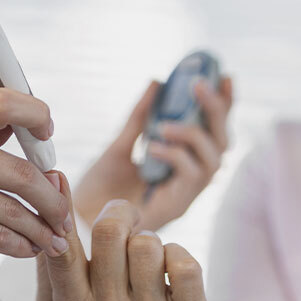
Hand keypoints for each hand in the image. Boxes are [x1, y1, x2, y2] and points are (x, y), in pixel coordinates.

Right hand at [0, 88, 71, 257]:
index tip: (49, 134)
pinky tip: (31, 248)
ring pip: (14, 210)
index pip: (1, 104)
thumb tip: (32, 126)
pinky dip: (22, 245)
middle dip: (51, 198)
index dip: (35, 114)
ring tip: (55, 237)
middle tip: (64, 214)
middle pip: (20, 172)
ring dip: (42, 228)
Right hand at [37, 174, 209, 300]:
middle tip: (128, 222)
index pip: (61, 252)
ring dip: (152, 241)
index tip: (57, 175)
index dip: (60, 208)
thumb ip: (50, 272)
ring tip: (149, 260)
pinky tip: (172, 272)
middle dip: (123, 214)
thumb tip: (45, 216)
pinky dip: (179, 255)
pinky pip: (184, 261)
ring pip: (149, 243)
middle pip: (111, 231)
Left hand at [75, 76, 233, 230]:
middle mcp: (191, 180)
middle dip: (216, 110)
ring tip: (163, 125)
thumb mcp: (121, 146)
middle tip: (198, 85)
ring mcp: (186, 196)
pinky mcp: (176, 209)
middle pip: (223, 143)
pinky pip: (192, 178)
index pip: (214, 130)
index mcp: (183, 164)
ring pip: (214, 161)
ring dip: (193, 135)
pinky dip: (176, 156)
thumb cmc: (98, 191)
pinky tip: (152, 147)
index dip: (224, 104)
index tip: (224, 75)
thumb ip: (141, 117)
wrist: (75, 225)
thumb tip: (157, 82)